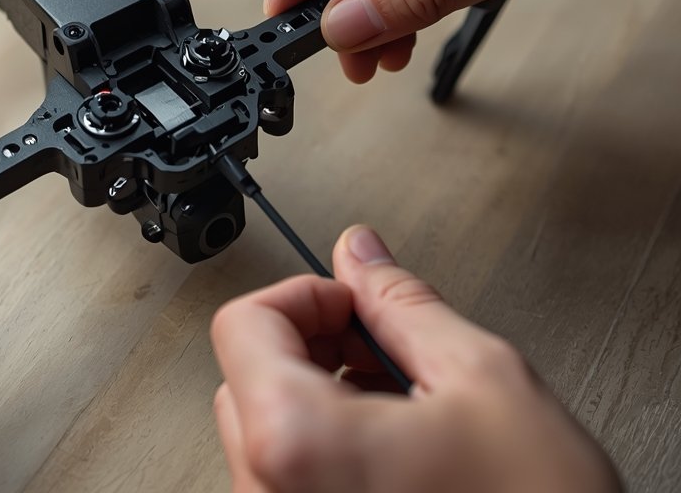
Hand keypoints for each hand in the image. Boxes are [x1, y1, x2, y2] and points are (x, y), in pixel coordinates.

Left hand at [210, 226, 621, 491]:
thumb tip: (361, 257)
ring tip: (399, 397)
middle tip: (382, 344)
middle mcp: (269, 492)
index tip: (356, 302)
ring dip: (322, 390)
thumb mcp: (483, 380)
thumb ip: (404, 303)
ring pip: (265, 424)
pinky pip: (285, 472)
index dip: (307, 295)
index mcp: (296, 442)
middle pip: (246, 372)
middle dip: (315, 341)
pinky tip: (394, 441)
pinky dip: (326, 440)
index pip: (244, 322)